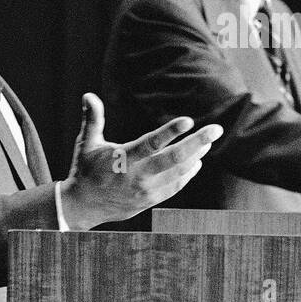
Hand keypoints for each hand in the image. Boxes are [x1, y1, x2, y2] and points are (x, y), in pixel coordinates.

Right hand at [58, 92, 222, 228]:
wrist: (84, 207)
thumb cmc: (86, 169)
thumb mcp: (86, 143)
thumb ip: (92, 118)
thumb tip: (89, 94)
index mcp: (121, 160)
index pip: (150, 144)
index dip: (170, 132)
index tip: (188, 120)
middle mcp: (137, 176)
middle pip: (174, 159)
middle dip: (198, 142)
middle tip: (216, 129)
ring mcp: (146, 190)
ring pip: (179, 172)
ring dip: (196, 155)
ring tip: (208, 141)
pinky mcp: (151, 200)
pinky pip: (176, 186)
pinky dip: (189, 173)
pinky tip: (197, 161)